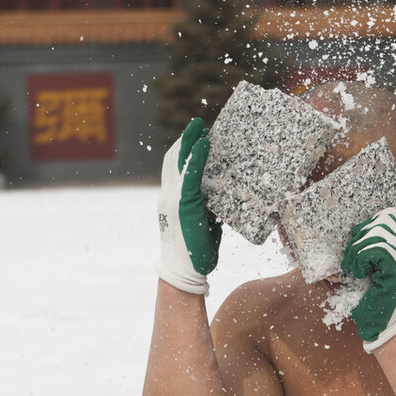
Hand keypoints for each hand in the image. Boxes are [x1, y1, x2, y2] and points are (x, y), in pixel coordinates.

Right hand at [156, 117, 221, 294]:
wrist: (185, 270)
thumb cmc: (196, 250)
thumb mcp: (205, 222)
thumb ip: (210, 206)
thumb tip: (226, 196)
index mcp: (173, 199)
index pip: (175, 168)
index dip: (183, 150)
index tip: (196, 137)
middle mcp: (169, 195)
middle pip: (174, 159)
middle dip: (185, 140)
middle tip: (198, 125)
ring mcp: (174, 198)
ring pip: (180, 162)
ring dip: (190, 142)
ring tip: (201, 127)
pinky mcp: (184, 204)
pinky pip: (191, 175)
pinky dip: (198, 157)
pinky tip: (206, 144)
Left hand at [340, 207, 395, 352]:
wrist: (379, 328)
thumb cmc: (369, 301)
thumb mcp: (365, 269)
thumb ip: (364, 249)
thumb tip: (352, 230)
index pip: (388, 217)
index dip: (367, 225)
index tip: (355, 245)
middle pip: (382, 221)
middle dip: (358, 237)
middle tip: (351, 259)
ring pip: (377, 234)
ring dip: (356, 250)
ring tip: (353, 268)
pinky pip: (376, 249)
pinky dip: (359, 259)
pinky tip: (358, 273)